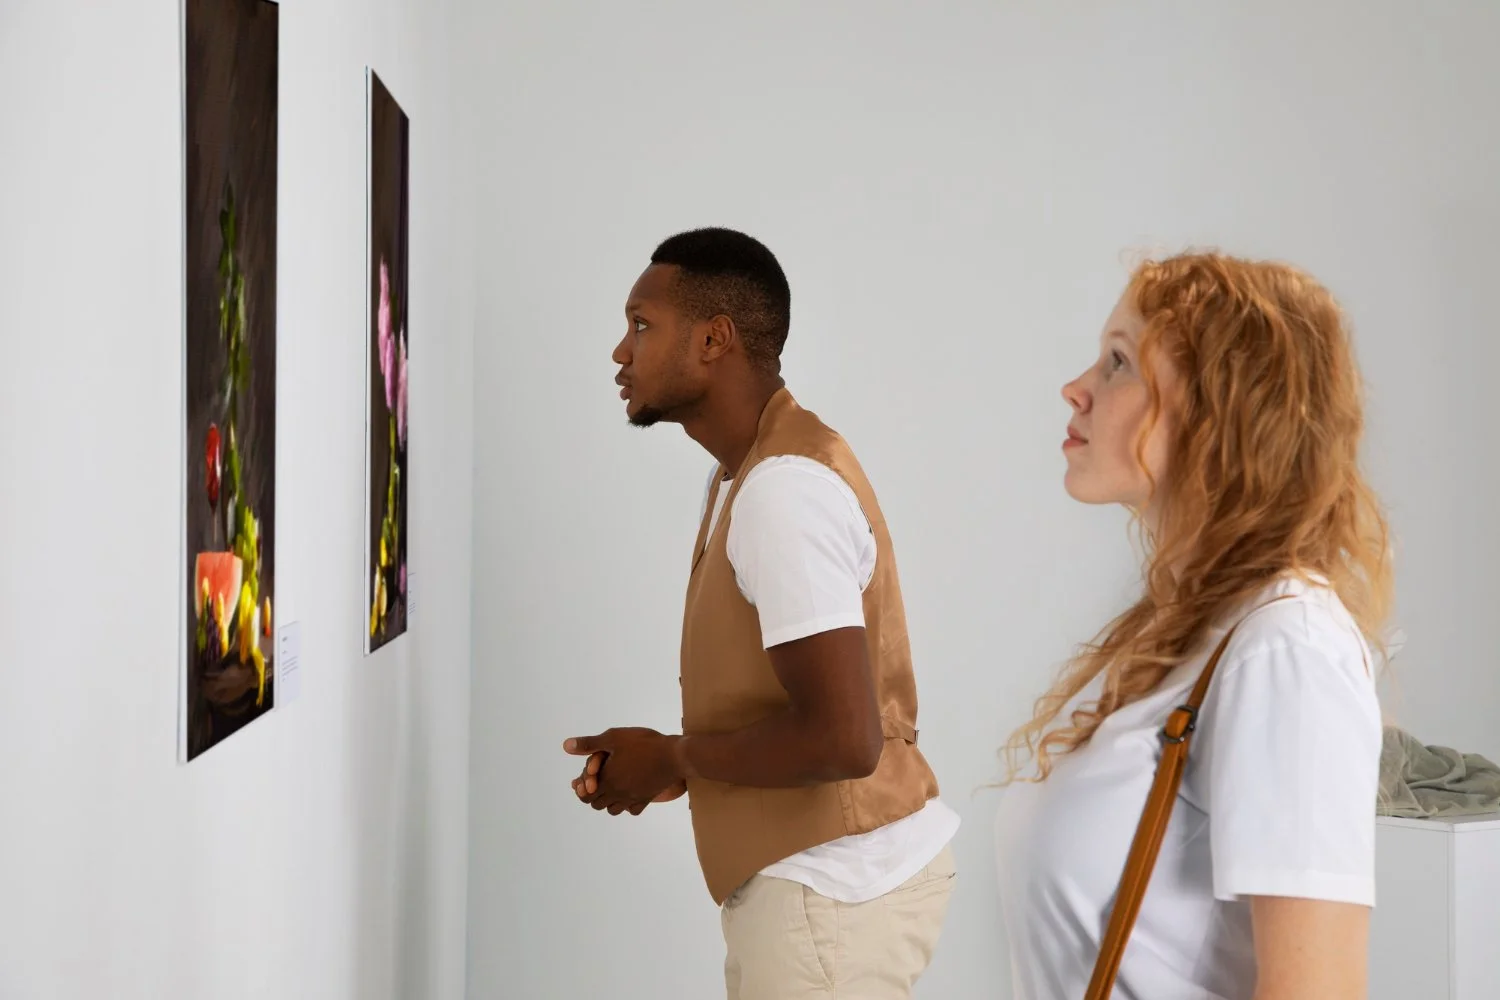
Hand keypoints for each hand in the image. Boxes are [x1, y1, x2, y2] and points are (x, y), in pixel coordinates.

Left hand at [564, 727, 685, 814]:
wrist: (674, 756)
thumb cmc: (643, 744)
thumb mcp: (613, 737)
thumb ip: (589, 744)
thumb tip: (565, 746)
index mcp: (607, 780)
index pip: (585, 795)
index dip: (581, 788)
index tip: (586, 779)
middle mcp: (618, 793)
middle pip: (597, 804)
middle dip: (594, 794)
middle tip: (598, 780)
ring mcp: (633, 798)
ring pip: (613, 810)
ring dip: (609, 801)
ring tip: (613, 785)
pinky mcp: (646, 799)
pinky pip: (632, 810)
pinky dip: (628, 805)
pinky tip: (630, 791)